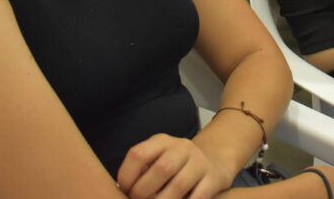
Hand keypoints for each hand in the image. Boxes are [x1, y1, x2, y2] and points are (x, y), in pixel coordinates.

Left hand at [116, 135, 231, 198]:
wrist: (214, 160)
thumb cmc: (176, 165)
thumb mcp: (158, 158)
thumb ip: (141, 170)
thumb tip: (119, 190)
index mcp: (162, 141)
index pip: (138, 154)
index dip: (126, 176)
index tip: (124, 191)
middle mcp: (182, 147)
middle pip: (161, 169)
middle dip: (144, 192)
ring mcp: (200, 162)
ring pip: (178, 185)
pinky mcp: (214, 178)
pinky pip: (198, 197)